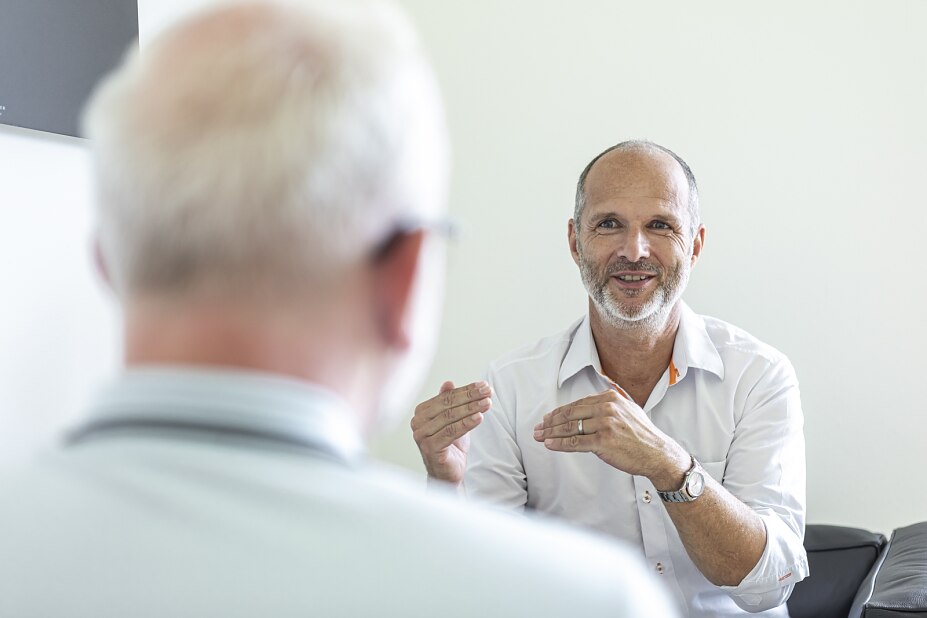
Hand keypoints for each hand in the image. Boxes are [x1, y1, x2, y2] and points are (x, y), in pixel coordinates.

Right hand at [411, 380, 491, 484]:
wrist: (447, 474)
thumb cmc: (449, 446)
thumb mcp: (451, 421)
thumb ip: (448, 403)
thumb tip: (448, 383)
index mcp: (421, 412)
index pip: (446, 397)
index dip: (466, 390)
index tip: (483, 385)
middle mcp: (418, 422)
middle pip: (448, 405)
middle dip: (470, 396)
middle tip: (488, 391)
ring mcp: (422, 435)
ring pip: (450, 417)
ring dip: (471, 408)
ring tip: (487, 403)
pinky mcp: (430, 447)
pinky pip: (451, 432)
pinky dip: (466, 423)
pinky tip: (479, 417)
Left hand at [532, 389, 688, 489]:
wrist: (657, 453)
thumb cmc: (642, 435)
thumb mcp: (628, 410)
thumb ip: (609, 405)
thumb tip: (588, 407)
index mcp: (610, 398)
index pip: (577, 404)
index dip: (559, 412)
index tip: (547, 418)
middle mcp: (607, 408)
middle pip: (570, 414)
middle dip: (550, 422)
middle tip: (538, 428)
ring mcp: (605, 424)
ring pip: (570, 428)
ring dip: (551, 433)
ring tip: (539, 436)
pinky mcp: (604, 441)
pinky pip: (575, 443)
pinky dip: (559, 444)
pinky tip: (549, 444)